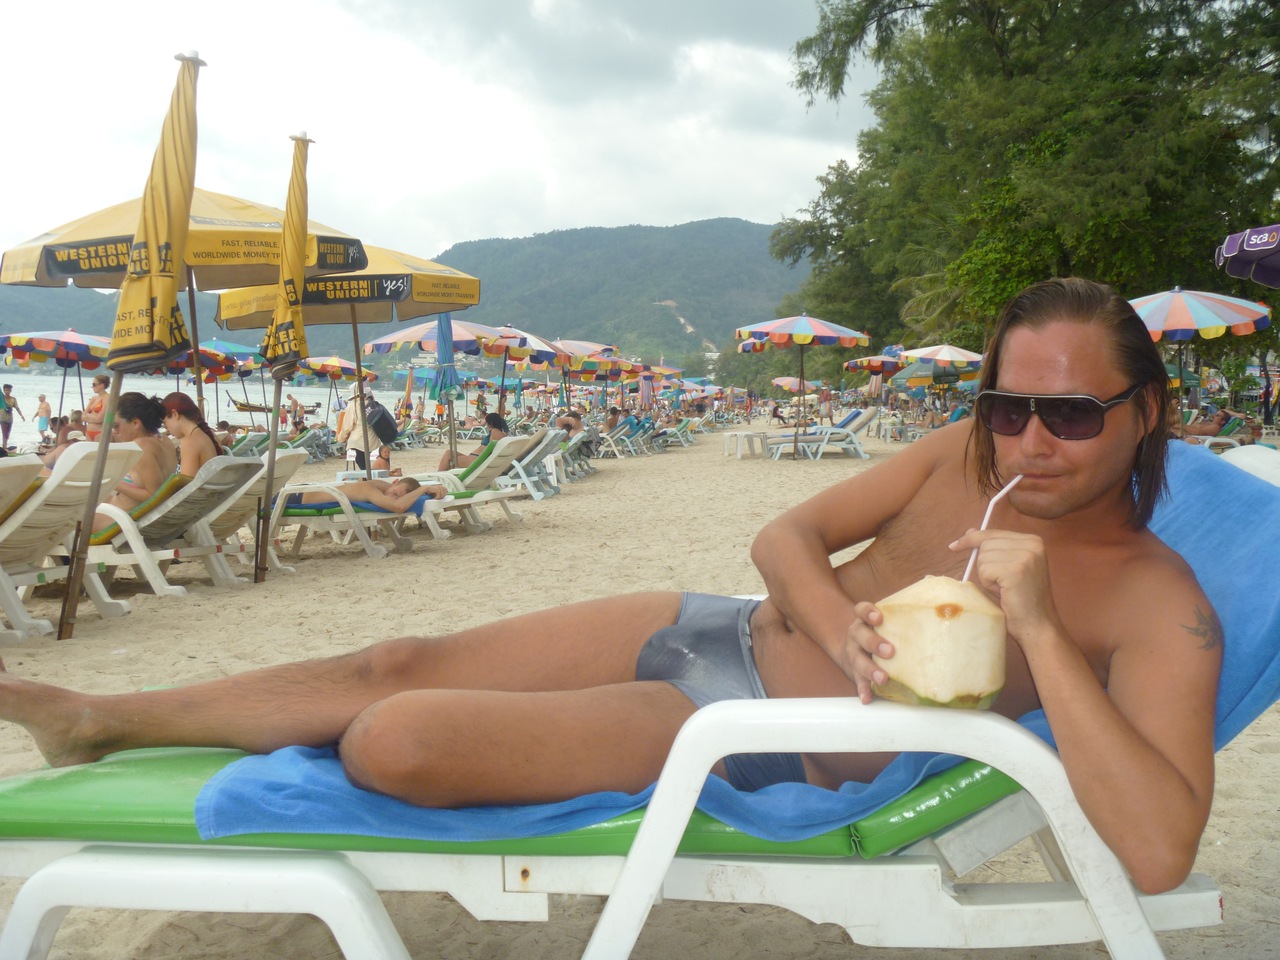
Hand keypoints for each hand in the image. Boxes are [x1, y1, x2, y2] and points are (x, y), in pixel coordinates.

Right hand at [838, 601, 895, 703]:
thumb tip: (940, 611)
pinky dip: (863, 689)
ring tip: (882, 679)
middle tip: (890, 652)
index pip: (861, 610)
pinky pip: (857, 680)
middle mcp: (856, 635)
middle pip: (859, 635)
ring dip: (869, 669)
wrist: (854, 650)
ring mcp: (853, 653)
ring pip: (857, 659)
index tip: (879, 618)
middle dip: (874, 643)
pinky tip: (868, 697)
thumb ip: (902, 619)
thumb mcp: (885, 623)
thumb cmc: (880, 634)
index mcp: (864, 621)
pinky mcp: (853, 671)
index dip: (868, 612)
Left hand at [948, 528, 1062, 646]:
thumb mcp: (1007, 567)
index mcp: (1032, 540)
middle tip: (1002, 584)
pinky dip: (988, 583)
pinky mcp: (1016, 569)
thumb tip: (970, 531)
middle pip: (985, 543)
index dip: (972, 539)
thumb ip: (992, 548)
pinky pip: (985, 570)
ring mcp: (1026, 555)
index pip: (992, 533)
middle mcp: (1032, 544)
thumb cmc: (1020, 598)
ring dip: (987, 576)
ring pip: (983, 557)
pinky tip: (1003, 592)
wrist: (1037, 623)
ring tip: (1005, 588)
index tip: (954, 546)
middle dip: (985, 565)